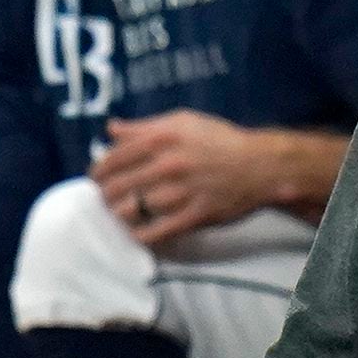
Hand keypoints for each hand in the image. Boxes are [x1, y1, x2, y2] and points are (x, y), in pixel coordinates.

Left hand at [95, 112, 285, 246]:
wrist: (261, 166)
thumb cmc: (220, 141)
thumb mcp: (183, 122)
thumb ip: (144, 126)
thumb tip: (110, 129)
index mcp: (162, 138)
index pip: (115, 157)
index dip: (99, 171)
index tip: (96, 178)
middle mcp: (169, 164)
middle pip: (119, 186)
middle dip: (105, 195)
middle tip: (105, 199)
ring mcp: (182, 192)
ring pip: (133, 209)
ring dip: (119, 215)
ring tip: (118, 214)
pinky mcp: (195, 216)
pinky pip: (158, 231)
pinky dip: (141, 235)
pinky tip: (136, 233)